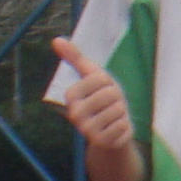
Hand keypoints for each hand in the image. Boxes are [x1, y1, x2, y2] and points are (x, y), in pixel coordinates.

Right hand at [49, 37, 134, 157]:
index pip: (99, 79)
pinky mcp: (101, 141)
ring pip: (118, 109)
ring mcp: (86, 130)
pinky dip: (124, 125)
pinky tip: (116, 128)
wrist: (111, 130)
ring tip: (113, 116)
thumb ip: (75, 58)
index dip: (107, 82)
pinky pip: (122, 125)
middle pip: (110, 94)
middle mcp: (75, 113)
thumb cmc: (103, 100)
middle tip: (110, 105)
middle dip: (116, 98)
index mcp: (71, 96)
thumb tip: (56, 39)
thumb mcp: (92, 76)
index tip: (102, 89)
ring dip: (121, 112)